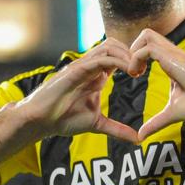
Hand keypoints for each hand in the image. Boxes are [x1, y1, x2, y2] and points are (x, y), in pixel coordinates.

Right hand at [19, 39, 138, 142]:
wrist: (40, 121)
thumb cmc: (63, 119)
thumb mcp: (97, 124)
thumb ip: (117, 129)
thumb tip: (137, 139)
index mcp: (95, 75)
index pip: (117, 56)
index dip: (133, 61)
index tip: (144, 73)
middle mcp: (90, 67)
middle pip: (115, 45)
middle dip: (132, 53)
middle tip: (143, 69)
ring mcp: (82, 66)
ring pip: (109, 47)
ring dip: (126, 55)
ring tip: (137, 70)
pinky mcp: (76, 69)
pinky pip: (100, 58)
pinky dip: (117, 61)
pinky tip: (128, 72)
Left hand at [127, 29, 184, 140]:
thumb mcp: (172, 113)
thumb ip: (156, 122)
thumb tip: (141, 136)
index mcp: (172, 63)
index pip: (150, 47)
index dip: (137, 57)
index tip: (134, 75)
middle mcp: (171, 55)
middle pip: (147, 34)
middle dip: (132, 48)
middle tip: (132, 70)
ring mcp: (172, 54)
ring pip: (146, 35)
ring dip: (133, 51)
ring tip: (134, 72)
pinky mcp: (173, 58)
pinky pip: (148, 49)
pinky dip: (136, 59)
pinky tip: (137, 75)